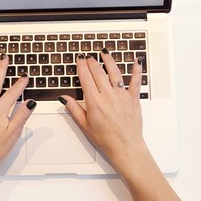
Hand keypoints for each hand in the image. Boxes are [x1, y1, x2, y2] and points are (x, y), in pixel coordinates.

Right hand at [60, 51, 147, 171]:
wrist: (126, 148)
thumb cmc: (106, 140)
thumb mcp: (85, 126)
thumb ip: (74, 109)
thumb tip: (64, 98)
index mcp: (95, 102)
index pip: (86, 78)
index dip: (81, 66)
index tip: (79, 59)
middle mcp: (108, 96)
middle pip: (98, 72)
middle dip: (92, 62)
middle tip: (88, 56)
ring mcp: (122, 96)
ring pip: (114, 72)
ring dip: (108, 61)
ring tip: (104, 53)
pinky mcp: (133, 99)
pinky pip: (136, 81)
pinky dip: (136, 70)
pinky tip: (136, 61)